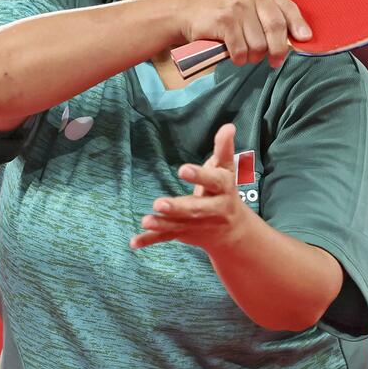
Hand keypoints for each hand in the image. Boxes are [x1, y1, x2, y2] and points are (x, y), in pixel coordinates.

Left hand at [130, 123, 249, 253]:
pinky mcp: (184, 233)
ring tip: (146, 220)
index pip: (214, 182)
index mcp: (223, 190)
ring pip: (179, 224)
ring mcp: (197, 225)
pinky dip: (150, 240)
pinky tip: (134, 242)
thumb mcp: (226, 170)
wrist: (233, 232)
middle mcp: (212, 210)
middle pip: (196, 209)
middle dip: (178, 207)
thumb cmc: (225, 192)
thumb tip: (228, 126)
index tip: (182, 169)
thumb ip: (224, 149)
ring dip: (162, 223)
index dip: (199, 176)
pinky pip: (166, 237)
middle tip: (159, 203)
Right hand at [176, 0, 311, 67]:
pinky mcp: (224, 21)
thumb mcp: (250, 8)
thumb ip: (272, 18)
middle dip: (278, 51)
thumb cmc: (224, 15)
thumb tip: (301, 38)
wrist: (188, 13)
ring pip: (259, 45)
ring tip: (245, 54)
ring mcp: (238, 7)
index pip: (288, 9)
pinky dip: (239, 59)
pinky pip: (241, 51)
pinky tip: (234, 56)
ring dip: (253, 57)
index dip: (298, 27)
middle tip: (274, 62)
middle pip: (277, 29)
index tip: (304, 40)